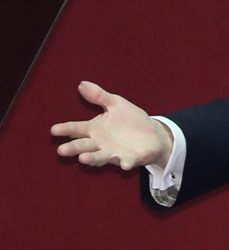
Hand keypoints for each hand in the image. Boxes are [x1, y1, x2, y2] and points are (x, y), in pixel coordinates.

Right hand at [51, 81, 172, 171]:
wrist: (154, 134)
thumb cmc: (130, 120)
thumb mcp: (116, 104)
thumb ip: (99, 96)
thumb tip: (81, 84)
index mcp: (96, 129)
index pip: (77, 129)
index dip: (66, 129)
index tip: (54, 130)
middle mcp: (101, 143)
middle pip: (84, 146)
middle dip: (73, 148)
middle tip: (61, 150)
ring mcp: (114, 152)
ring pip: (100, 157)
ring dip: (92, 158)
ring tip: (83, 158)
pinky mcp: (130, 159)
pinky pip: (127, 161)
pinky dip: (126, 163)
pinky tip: (124, 164)